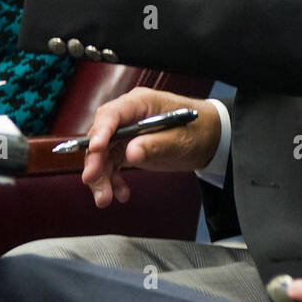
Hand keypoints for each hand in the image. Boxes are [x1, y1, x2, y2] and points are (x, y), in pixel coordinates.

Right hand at [79, 89, 221, 206]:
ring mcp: (126, 132)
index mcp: (141, 103)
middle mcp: (129, 116)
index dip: (101, 131)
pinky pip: (111, 164)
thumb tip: (131, 152)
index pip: (113, 113)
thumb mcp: (181, 140)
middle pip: (102, 135)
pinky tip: (121, 193)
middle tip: (93, 180)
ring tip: (105, 198)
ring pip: (102, 154)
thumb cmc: (197, 131)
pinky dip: (112, 180)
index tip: (96, 149)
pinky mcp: (127, 148)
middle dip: (95, 160)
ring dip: (101, 177)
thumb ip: (157, 145)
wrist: (208, 139)